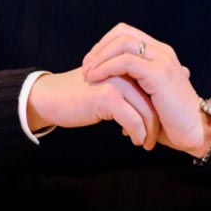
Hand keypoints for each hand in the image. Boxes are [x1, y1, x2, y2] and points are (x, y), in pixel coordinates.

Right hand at [27, 67, 159, 149]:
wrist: (51, 97)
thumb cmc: (80, 97)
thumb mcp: (109, 90)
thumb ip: (129, 93)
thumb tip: (153, 107)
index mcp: (127, 66)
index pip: (154, 88)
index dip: (158, 109)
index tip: (158, 128)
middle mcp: (124, 70)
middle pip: (153, 99)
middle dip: (156, 123)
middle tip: (154, 141)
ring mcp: (117, 81)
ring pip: (146, 110)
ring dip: (148, 131)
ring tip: (145, 144)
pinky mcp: (107, 96)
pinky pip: (133, 119)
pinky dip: (137, 133)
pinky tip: (134, 140)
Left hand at [82, 23, 210, 157]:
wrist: (195, 131)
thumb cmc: (172, 121)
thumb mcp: (149, 99)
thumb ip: (133, 92)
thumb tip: (113, 103)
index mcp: (160, 53)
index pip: (126, 33)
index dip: (105, 44)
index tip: (91, 62)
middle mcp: (162, 51)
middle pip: (123, 33)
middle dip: (100, 47)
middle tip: (86, 66)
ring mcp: (162, 60)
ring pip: (122, 43)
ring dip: (100, 56)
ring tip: (87, 72)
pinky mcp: (159, 74)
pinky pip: (126, 62)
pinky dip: (106, 67)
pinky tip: (96, 78)